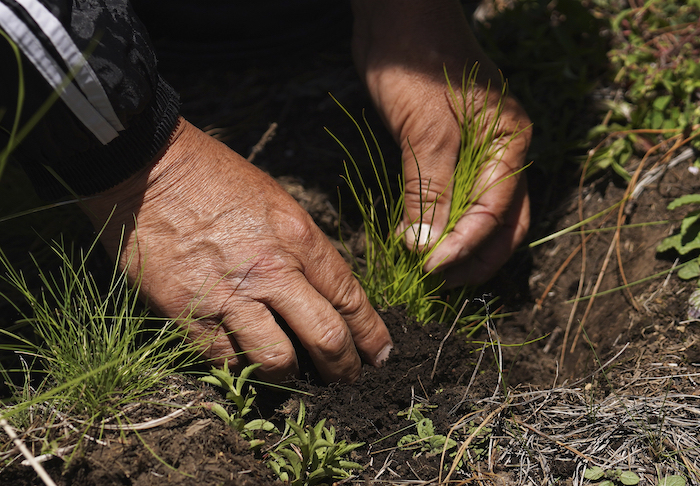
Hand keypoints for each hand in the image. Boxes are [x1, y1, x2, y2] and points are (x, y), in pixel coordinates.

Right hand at [82, 118, 392, 382]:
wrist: (148, 167)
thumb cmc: (215, 177)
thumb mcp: (276, 201)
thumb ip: (302, 247)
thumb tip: (319, 289)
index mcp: (298, 237)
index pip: (349, 297)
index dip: (370, 333)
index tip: (379, 354)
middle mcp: (272, 269)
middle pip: (326, 336)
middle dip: (344, 367)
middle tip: (347, 379)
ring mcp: (230, 293)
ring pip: (277, 360)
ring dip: (290, 375)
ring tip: (290, 374)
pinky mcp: (188, 312)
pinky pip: (225, 359)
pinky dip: (239, 367)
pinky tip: (243, 362)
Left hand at [352, 0, 531, 285]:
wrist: (396, 18)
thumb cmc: (415, 61)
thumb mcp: (425, 127)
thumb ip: (430, 188)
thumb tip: (425, 247)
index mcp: (511, 143)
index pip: (497, 213)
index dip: (464, 247)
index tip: (428, 269)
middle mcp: (504, 154)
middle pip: (501, 225)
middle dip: (471, 259)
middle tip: (434, 282)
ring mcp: (480, 156)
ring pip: (481, 219)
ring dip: (457, 249)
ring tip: (425, 272)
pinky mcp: (452, 155)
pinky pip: (456, 202)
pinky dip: (441, 227)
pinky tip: (418, 243)